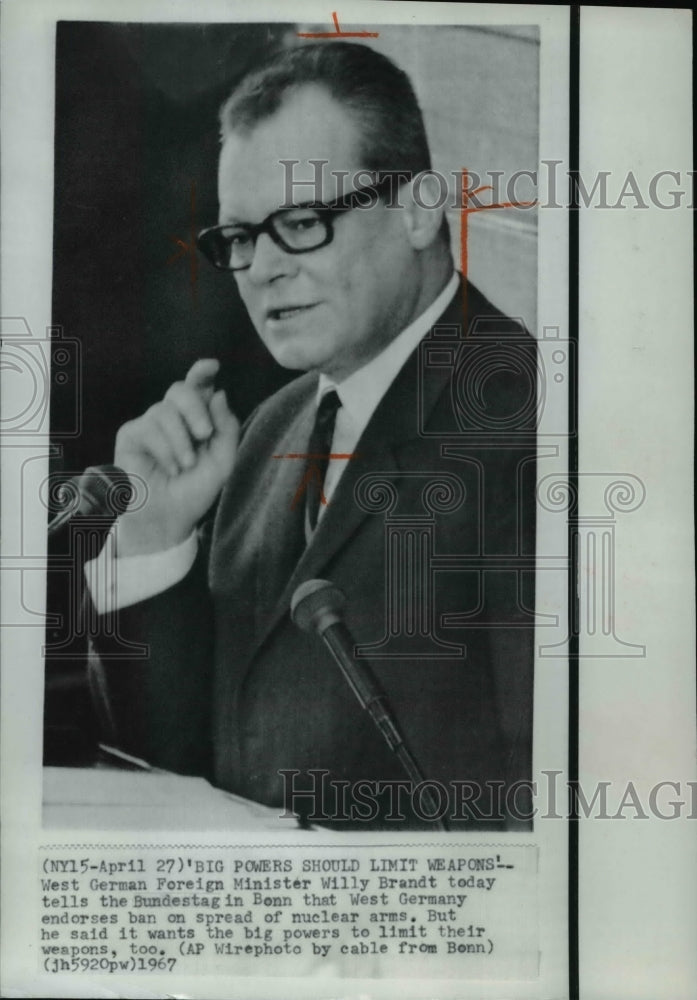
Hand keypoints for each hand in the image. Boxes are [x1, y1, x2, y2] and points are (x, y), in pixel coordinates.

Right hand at [114, 359, 238, 554]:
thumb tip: (219, 393)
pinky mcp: (131, 434)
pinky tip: (170, 468)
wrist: (170, 518)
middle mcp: (173, 417)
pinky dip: (166, 450)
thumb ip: (226, 428)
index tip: (212, 366)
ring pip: (166, 410)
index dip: (202, 372)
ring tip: (185, 466)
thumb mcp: (223, 461)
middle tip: (204, 435)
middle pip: (181, 389)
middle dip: (196, 409)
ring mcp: (151, 424)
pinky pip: (150, 427)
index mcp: (197, 419)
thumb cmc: (196, 490)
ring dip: (182, 441)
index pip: (199, 387)